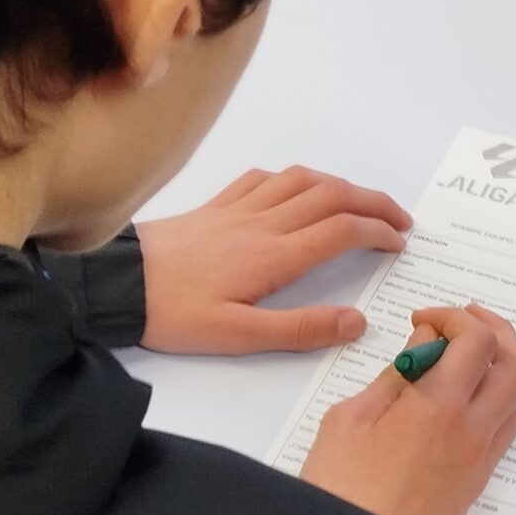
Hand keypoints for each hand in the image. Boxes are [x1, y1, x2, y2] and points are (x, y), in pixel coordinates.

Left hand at [134, 166, 411, 354]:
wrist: (116, 282)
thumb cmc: (174, 312)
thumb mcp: (239, 336)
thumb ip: (301, 328)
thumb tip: (358, 321)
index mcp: (275, 255)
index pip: (342, 230)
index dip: (378, 231)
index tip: (399, 243)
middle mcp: (264, 222)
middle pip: (332, 195)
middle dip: (373, 202)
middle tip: (399, 219)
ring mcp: (239, 208)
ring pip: (302, 180)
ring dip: (340, 184)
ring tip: (359, 201)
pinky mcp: (215, 205)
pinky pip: (264, 178)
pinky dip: (293, 178)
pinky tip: (296, 189)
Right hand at [302, 305, 515, 514]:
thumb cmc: (341, 493)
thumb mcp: (349, 420)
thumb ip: (394, 376)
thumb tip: (423, 347)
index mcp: (437, 407)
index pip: (476, 339)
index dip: (453, 317)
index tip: (423, 321)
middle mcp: (471, 430)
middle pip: (514, 363)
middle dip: (493, 330)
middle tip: (461, 321)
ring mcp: (479, 459)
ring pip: (515, 397)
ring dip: (498, 366)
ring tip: (461, 358)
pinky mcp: (476, 482)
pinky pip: (503, 428)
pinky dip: (493, 400)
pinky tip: (459, 400)